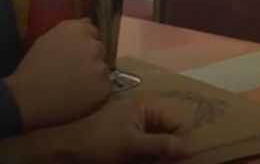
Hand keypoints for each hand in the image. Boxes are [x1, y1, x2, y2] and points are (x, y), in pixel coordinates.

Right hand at [3, 19, 110, 129]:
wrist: (26, 98)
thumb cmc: (33, 68)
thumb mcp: (46, 39)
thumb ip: (70, 28)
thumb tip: (88, 22)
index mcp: (80, 31)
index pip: (93, 34)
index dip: (82, 47)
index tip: (71, 57)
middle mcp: (95, 46)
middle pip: (100, 51)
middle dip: (89, 60)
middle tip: (71, 72)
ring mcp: (101, 68)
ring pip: (102, 70)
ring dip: (92, 77)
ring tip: (72, 86)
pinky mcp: (104, 88)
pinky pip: (104, 88)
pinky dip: (94, 92)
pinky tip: (77, 97)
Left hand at [50, 93, 190, 162]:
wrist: (63, 148)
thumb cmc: (99, 142)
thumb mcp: (132, 145)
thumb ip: (163, 145)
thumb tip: (193, 149)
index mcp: (150, 104)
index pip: (180, 123)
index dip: (179, 143)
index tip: (169, 161)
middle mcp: (148, 109)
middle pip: (172, 131)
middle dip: (168, 150)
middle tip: (155, 163)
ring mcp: (139, 121)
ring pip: (162, 140)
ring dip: (158, 155)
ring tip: (145, 162)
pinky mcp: (131, 132)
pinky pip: (150, 143)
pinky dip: (148, 155)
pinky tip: (138, 161)